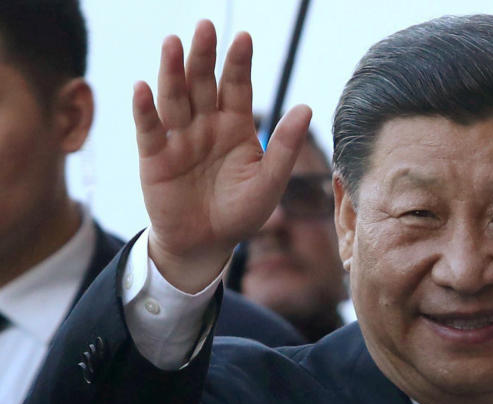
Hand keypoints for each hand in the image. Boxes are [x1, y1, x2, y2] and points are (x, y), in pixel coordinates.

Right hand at [134, 20, 311, 291]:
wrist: (207, 245)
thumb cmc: (240, 213)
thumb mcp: (269, 182)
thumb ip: (285, 147)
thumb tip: (306, 108)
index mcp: (235, 126)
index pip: (237, 86)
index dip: (238, 62)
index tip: (244, 37)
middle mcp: (205, 124)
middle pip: (202, 82)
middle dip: (203, 55)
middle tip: (205, 26)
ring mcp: (179, 137)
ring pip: (174, 97)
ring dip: (172, 71)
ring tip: (173, 44)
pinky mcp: (155, 156)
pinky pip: (150, 128)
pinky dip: (145, 109)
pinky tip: (143, 88)